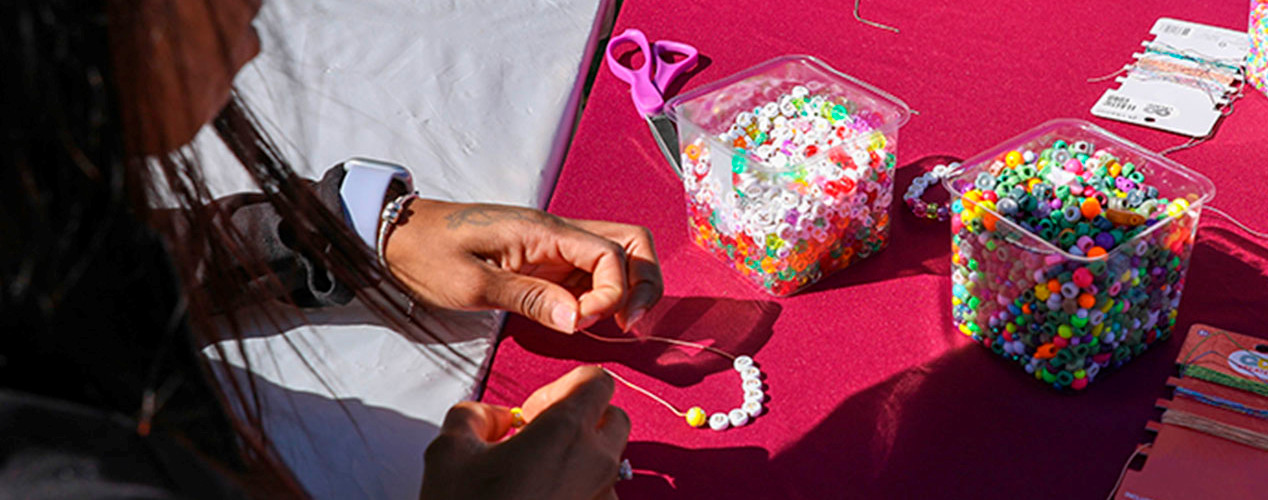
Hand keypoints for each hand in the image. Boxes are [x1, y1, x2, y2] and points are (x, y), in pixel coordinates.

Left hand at [383, 199, 662, 332]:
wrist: (399, 236)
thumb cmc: (429, 255)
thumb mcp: (472, 284)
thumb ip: (529, 299)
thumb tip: (579, 320)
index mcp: (545, 231)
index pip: (611, 254)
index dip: (613, 294)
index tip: (583, 323)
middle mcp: (559, 232)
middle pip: (631, 242)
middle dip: (643, 282)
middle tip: (628, 323)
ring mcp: (556, 245)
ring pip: (618, 255)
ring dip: (628, 288)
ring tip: (614, 324)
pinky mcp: (546, 260)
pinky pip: (592, 272)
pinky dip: (604, 295)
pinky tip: (587, 320)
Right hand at [420, 366, 629, 499]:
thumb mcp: (448, 451)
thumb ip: (472, 416)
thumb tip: (491, 418)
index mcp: (567, 431)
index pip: (597, 381)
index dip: (564, 386)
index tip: (533, 410)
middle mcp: (596, 463)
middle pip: (613, 418)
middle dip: (582, 418)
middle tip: (537, 436)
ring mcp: (601, 499)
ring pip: (608, 461)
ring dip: (579, 457)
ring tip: (534, 474)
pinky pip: (599, 495)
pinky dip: (577, 490)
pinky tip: (537, 499)